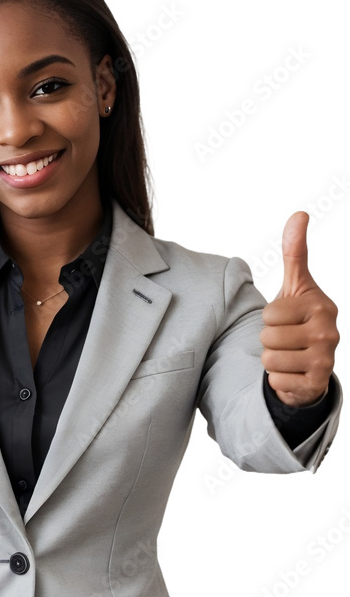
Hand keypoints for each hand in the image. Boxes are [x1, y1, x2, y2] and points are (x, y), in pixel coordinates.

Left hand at [259, 211, 338, 406]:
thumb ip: (295, 252)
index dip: (270, 318)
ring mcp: (326, 359)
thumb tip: (299, 213)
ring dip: (273, 360)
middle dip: (269, 341)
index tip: (287, 319)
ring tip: (288, 355)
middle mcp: (329, 331)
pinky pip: (277, 381)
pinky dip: (279, 380)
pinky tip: (293, 373)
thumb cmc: (299, 320)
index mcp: (321, 305)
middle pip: (268, 337)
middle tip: (286, 340)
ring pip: (270, 360)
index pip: (270, 314)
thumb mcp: (296, 285)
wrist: (311, 365)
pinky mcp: (317, 382)